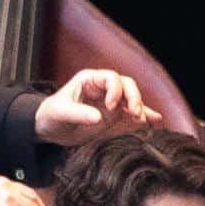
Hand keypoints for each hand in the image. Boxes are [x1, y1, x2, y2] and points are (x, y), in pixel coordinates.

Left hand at [33, 69, 160, 144]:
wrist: (50, 128)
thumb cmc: (51, 115)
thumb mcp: (60, 113)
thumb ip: (78, 114)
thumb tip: (98, 117)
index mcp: (89, 80)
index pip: (110, 78)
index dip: (115, 90)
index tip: (110, 107)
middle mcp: (102, 87)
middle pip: (126, 84)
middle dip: (133, 97)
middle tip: (133, 113)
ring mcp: (110, 100)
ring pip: (131, 96)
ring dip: (139, 106)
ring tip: (141, 119)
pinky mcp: (113, 114)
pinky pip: (131, 111)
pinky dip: (142, 114)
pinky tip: (154, 119)